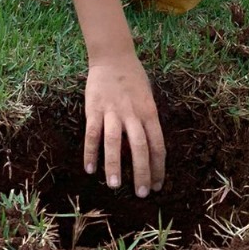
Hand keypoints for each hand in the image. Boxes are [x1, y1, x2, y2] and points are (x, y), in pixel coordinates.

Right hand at [83, 57, 164, 197]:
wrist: (113, 56)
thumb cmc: (133, 78)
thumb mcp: (148, 98)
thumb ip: (147, 121)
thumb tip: (147, 150)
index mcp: (149, 112)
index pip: (157, 145)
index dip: (158, 167)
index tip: (157, 186)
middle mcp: (132, 113)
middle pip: (139, 147)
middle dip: (141, 172)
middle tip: (141, 194)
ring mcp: (112, 111)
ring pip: (114, 142)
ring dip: (115, 166)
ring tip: (115, 186)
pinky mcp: (94, 109)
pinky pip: (92, 134)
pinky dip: (91, 152)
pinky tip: (90, 169)